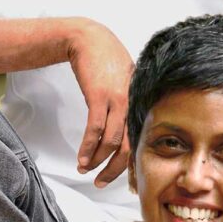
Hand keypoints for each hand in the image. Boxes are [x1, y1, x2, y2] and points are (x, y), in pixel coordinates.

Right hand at [67, 19, 133, 186]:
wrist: (89, 39)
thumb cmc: (106, 62)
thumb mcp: (124, 84)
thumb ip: (126, 106)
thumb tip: (123, 131)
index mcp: (140, 103)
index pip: (139, 140)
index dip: (130, 162)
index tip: (121, 177)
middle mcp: (133, 104)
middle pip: (128, 146)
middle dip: (114, 169)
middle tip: (101, 182)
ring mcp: (118, 100)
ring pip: (111, 141)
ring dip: (97, 160)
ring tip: (85, 169)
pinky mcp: (100, 96)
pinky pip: (95, 129)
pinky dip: (88, 147)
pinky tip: (82, 158)